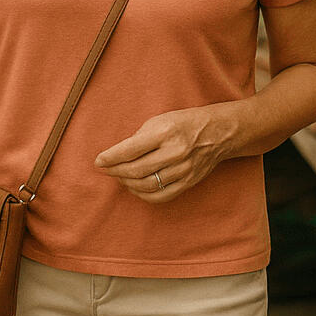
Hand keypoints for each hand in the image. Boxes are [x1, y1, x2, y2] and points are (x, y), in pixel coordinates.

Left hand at [94, 105, 234, 204]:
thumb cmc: (183, 122)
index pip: (130, 149)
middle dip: (116, 171)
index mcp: (165, 132)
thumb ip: (139, 138)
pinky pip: (162, 196)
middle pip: (137, 170)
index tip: (98, 161)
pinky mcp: (189, 182)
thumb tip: (116, 155)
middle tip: (105, 169)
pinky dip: (144, 195)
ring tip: (119, 177)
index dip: (110, 158)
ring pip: (148, 185)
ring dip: (127, 183)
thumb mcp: (159, 120)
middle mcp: (175, 152)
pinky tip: (135, 188)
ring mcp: (184, 169)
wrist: (217, 132)